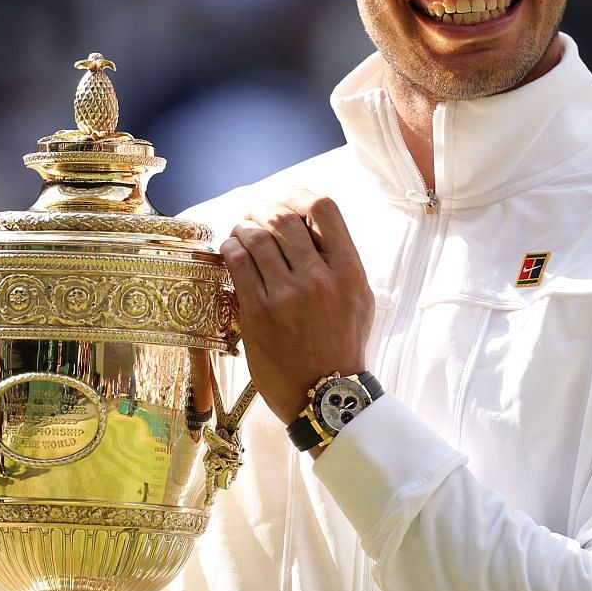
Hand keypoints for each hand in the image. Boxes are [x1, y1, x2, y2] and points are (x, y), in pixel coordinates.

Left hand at [220, 193, 373, 428]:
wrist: (326, 394)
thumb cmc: (343, 346)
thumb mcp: (360, 299)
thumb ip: (341, 262)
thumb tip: (313, 227)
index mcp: (349, 271)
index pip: (324, 208)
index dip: (300, 196)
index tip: (289, 202)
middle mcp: (319, 278)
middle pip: (284, 216)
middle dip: (264, 209)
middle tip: (256, 215)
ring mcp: (287, 295)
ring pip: (257, 236)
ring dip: (244, 227)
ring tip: (242, 232)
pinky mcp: (259, 312)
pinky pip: (238, 263)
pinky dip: (231, 248)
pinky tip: (232, 251)